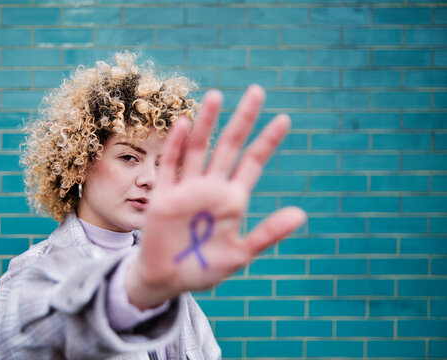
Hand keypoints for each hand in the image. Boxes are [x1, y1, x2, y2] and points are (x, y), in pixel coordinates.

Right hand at [126, 85, 306, 308]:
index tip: (284, 119)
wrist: (167, 278)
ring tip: (217, 95)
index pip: (253, 162)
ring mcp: (187, 188)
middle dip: (243, 120)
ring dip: (207, 123)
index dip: (268, 141)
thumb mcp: (241, 254)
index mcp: (233, 199)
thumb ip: (268, 233)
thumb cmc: (205, 268)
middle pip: (229, 146)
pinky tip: (185, 124)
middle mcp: (212, 187)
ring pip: (199, 148)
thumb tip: (301, 214)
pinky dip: (177, 145)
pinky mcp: (165, 196)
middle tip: (258, 91)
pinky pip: (171, 165)